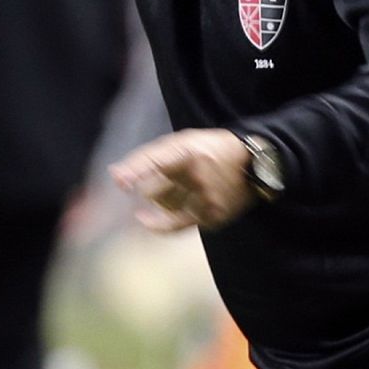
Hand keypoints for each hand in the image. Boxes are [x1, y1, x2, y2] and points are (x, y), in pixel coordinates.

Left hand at [109, 128, 254, 231]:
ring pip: (166, 207)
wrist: (254, 164)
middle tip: (170, 180)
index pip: (158, 160)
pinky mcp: (213, 217)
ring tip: (185, 187)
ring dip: (165, 200)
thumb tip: (114, 176)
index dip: (137, 170)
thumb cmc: (209, 150)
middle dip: (152, 188)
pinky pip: (177, 224)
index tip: (119, 180)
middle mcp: (198, 176)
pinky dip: (164, 221)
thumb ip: (149, 157)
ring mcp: (207, 199)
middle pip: (156, 191)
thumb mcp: (182, 143)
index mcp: (190, 151)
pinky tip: (161, 214)